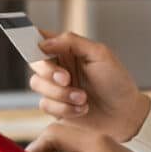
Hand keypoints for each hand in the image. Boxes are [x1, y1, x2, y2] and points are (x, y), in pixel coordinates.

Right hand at [27, 30, 150, 143]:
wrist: (125, 115)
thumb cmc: (117, 82)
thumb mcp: (100, 54)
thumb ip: (72, 42)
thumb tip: (45, 41)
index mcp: (68, 50)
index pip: (42, 38)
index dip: (28, 36)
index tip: (25, 39)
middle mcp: (59, 67)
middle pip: (34, 62)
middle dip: (49, 71)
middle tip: (67, 79)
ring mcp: (56, 88)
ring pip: (37, 85)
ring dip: (61, 93)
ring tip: (83, 98)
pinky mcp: (55, 107)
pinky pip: (46, 105)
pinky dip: (64, 108)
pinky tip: (82, 109)